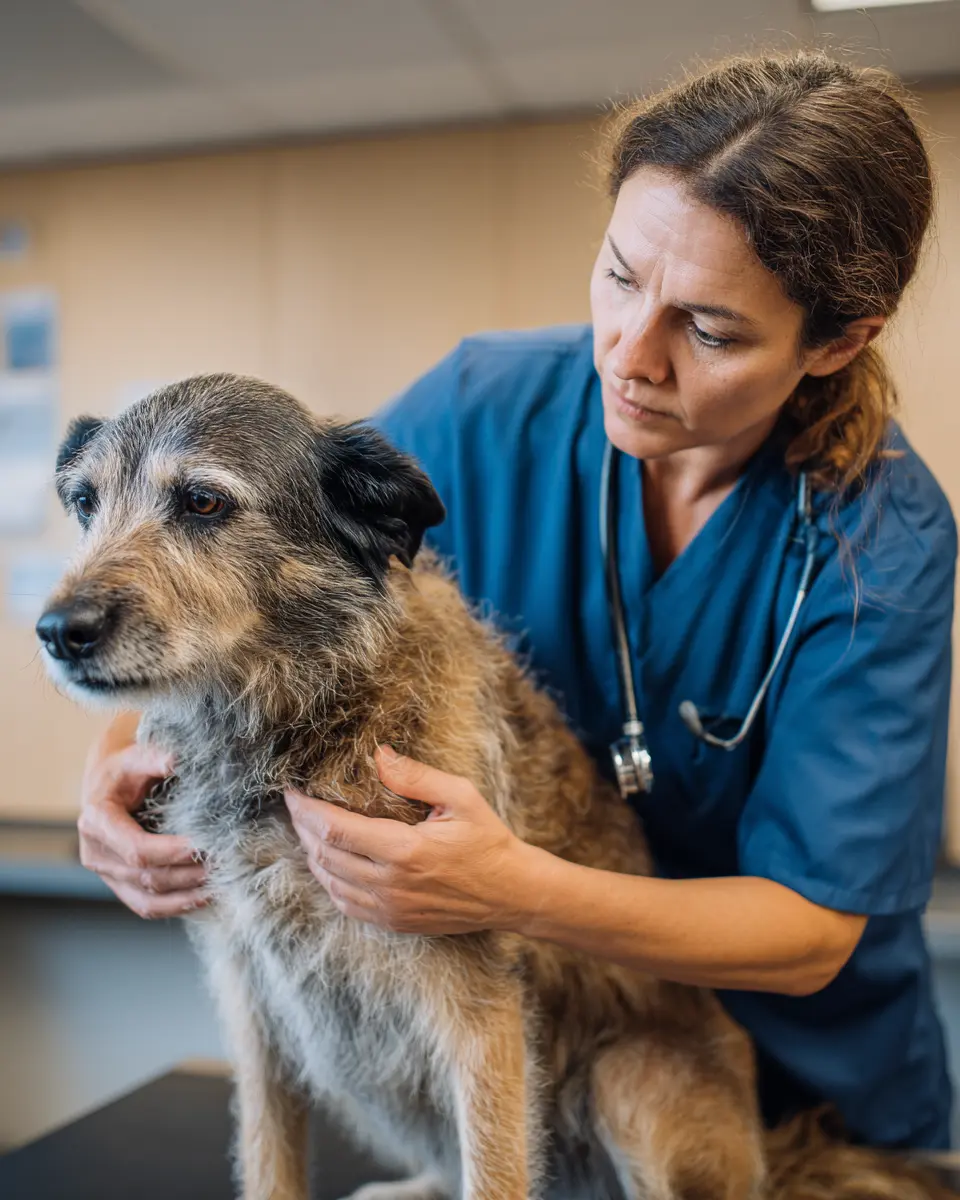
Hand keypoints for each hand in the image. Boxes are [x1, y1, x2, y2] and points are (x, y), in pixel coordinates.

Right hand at [78, 715, 207, 917]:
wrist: (107, 784)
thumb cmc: (125, 769)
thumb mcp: (135, 756)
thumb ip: (154, 757)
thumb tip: (176, 760)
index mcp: (97, 822)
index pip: (136, 849)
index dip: (171, 852)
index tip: (204, 846)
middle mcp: (96, 854)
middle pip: (146, 877)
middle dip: (188, 874)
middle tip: (225, 865)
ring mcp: (106, 875)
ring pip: (148, 898)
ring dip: (187, 894)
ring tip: (221, 884)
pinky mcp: (119, 886)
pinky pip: (147, 906)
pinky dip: (177, 905)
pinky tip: (205, 897)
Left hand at [284, 746, 531, 934]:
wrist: (511, 893)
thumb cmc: (488, 841)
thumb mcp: (461, 797)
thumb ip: (417, 777)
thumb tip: (380, 755)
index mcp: (404, 850)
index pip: (334, 829)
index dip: (304, 810)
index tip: (291, 791)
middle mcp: (390, 884)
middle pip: (324, 855)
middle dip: (303, 828)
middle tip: (297, 805)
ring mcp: (390, 909)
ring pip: (330, 882)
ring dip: (312, 854)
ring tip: (308, 829)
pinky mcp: (394, 922)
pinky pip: (345, 904)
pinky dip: (329, 881)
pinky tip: (329, 862)